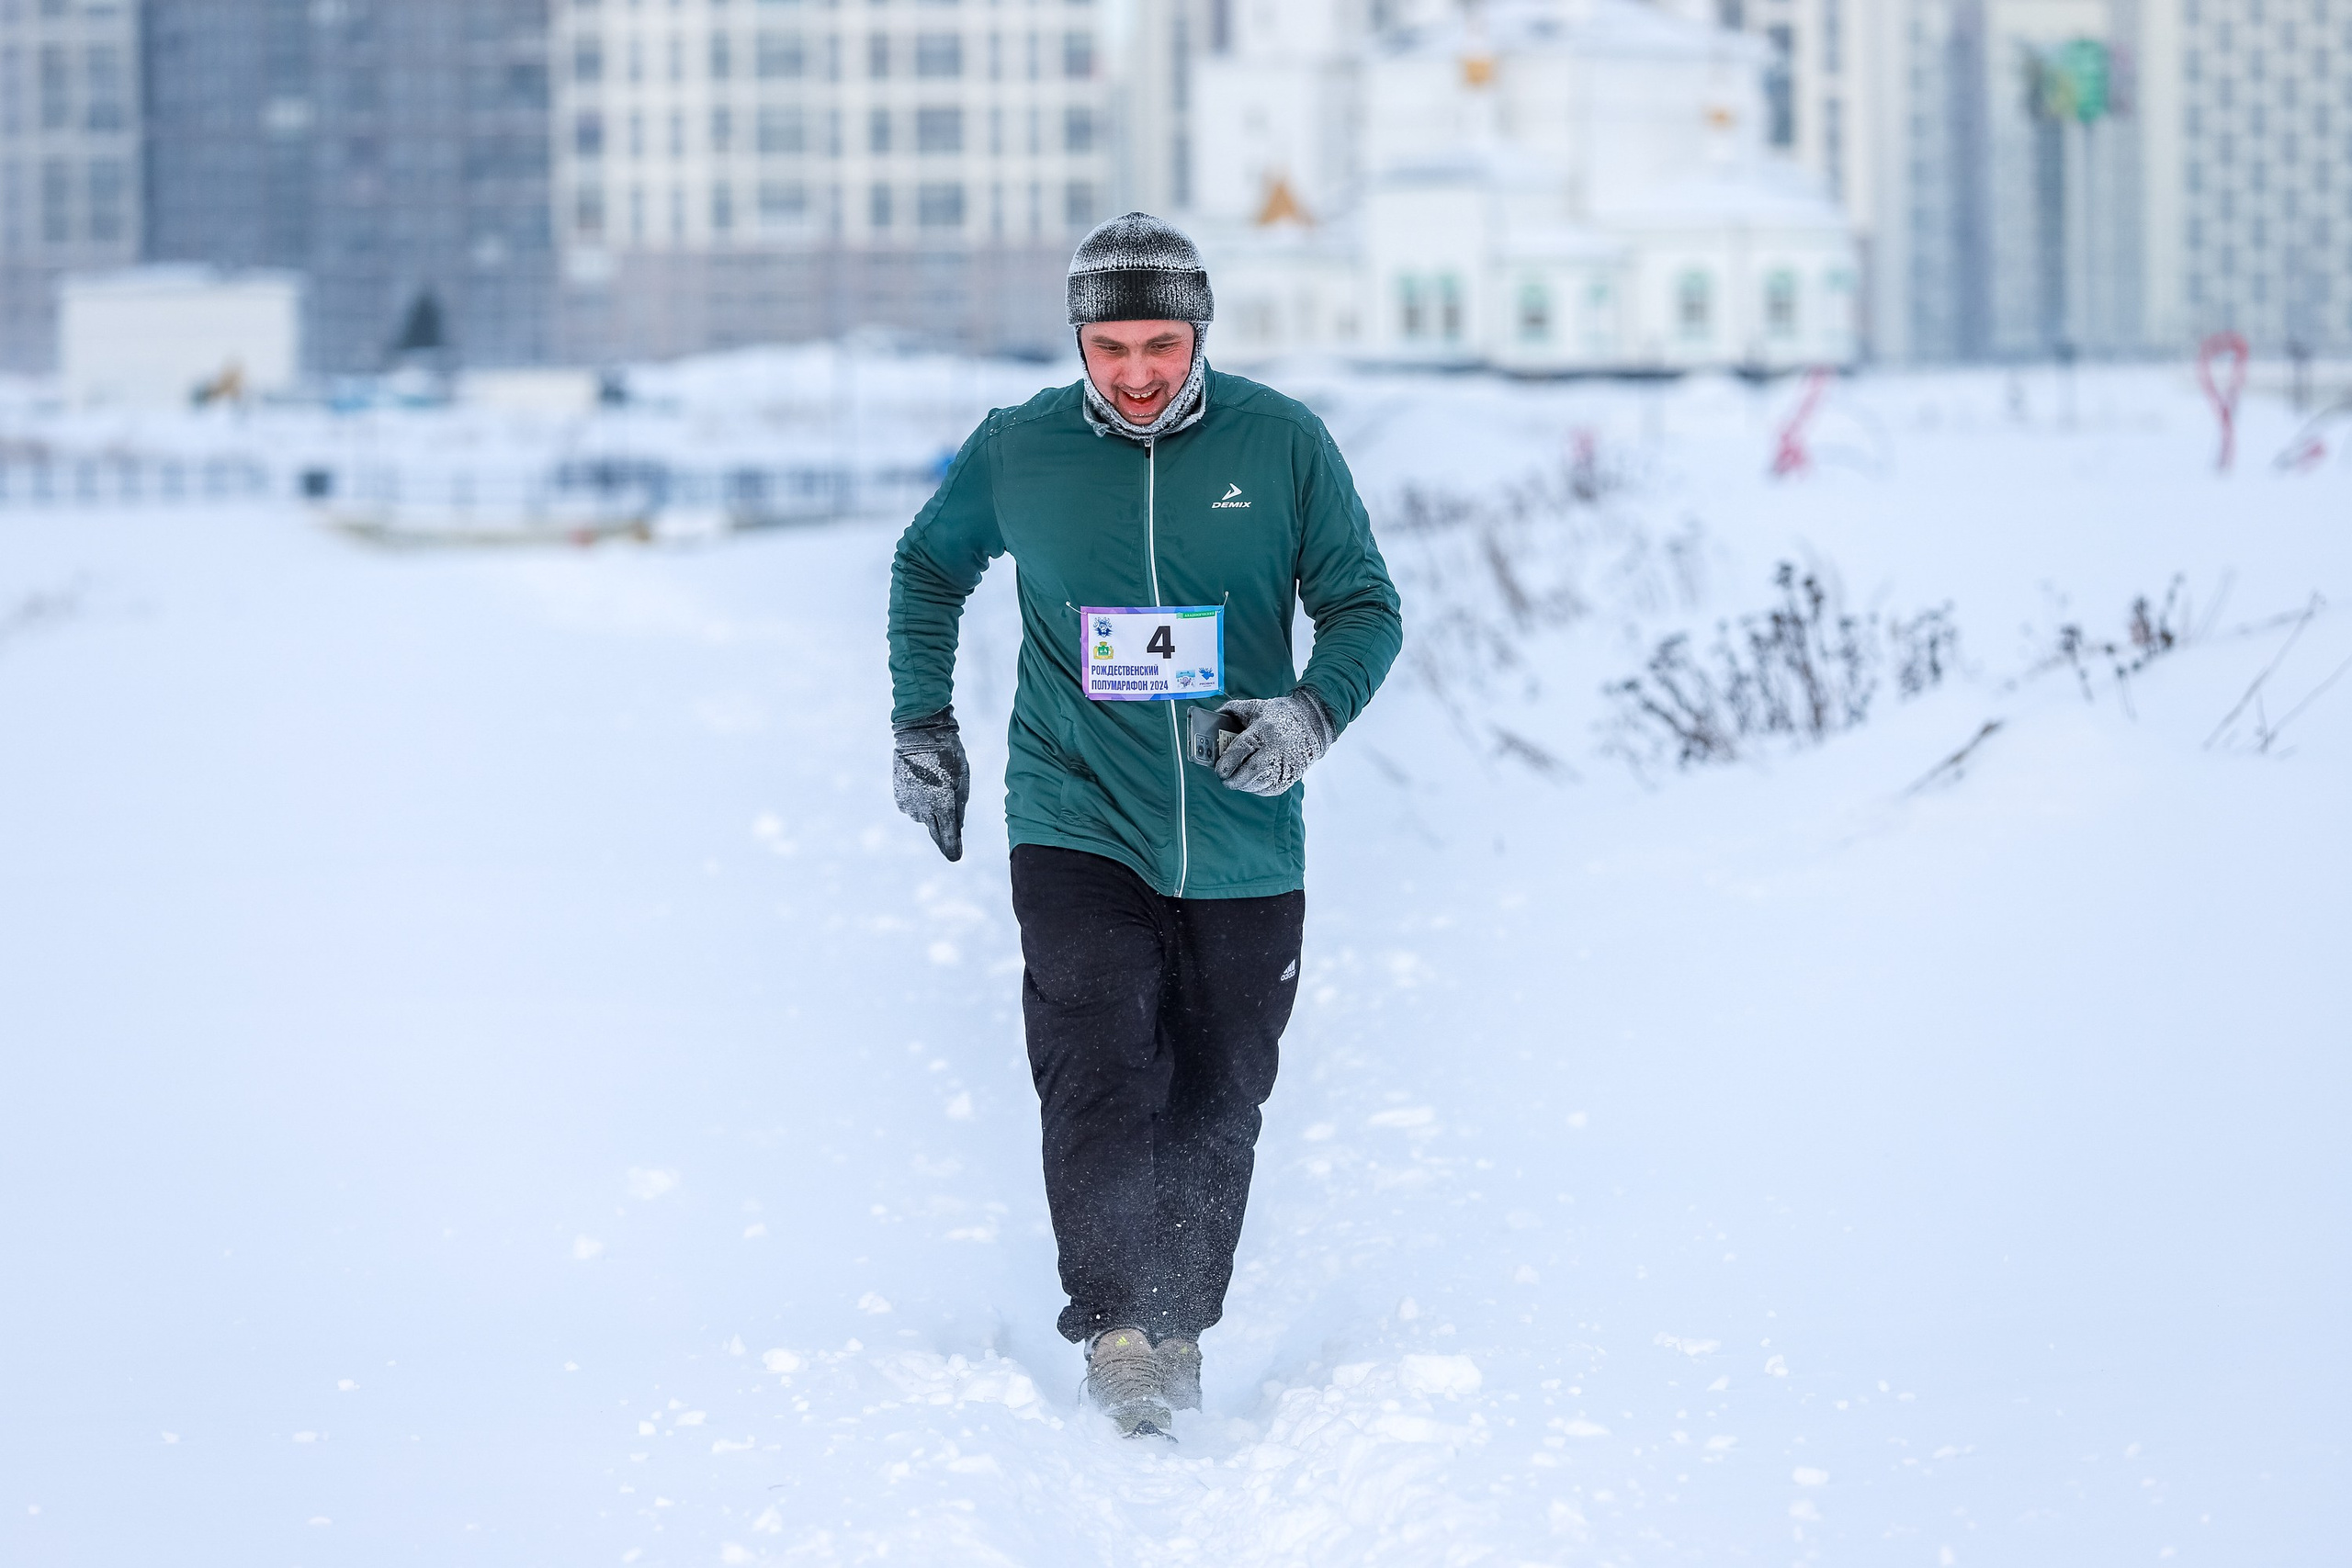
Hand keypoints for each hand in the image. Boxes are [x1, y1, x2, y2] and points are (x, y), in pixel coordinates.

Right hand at [892, 709, 970, 860]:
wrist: (919, 734)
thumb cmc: (948, 754)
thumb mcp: (962, 779)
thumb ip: (960, 806)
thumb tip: (956, 826)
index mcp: (943, 805)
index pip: (949, 837)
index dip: (953, 849)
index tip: (955, 858)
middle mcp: (924, 810)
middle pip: (935, 833)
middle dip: (944, 840)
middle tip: (951, 847)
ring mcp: (909, 805)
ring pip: (924, 819)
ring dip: (931, 814)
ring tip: (936, 791)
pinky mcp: (899, 797)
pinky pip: (912, 808)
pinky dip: (919, 803)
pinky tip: (923, 787)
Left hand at [1213, 690, 1333, 796]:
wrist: (1314, 722)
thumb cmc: (1280, 714)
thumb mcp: (1255, 706)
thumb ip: (1231, 711)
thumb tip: (1211, 718)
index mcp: (1264, 729)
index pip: (1241, 749)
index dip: (1227, 762)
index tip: (1218, 769)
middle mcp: (1276, 748)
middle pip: (1250, 771)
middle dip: (1233, 779)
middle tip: (1224, 778)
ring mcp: (1285, 764)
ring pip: (1258, 784)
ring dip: (1243, 785)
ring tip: (1236, 779)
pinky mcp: (1291, 776)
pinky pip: (1268, 789)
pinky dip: (1256, 787)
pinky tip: (1251, 780)